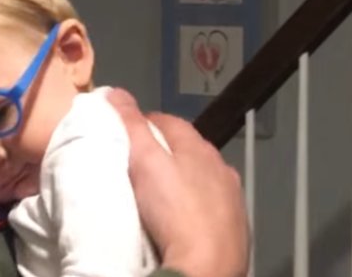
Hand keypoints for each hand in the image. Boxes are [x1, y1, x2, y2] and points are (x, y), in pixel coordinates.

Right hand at [107, 88, 249, 276]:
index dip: (143, 122)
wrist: (207, 267)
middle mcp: (221, 167)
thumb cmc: (174, 210)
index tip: (123, 133)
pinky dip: (194, 203)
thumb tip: (116, 92)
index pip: (168, 120)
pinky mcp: (235, 226)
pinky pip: (210, 204)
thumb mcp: (144, 162)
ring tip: (156, 193)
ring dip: (181, 177)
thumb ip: (131, 126)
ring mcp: (231, 197)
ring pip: (200, 176)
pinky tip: (181, 218)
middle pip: (186, 148)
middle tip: (135, 163)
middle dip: (162, 150)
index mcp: (199, 147)